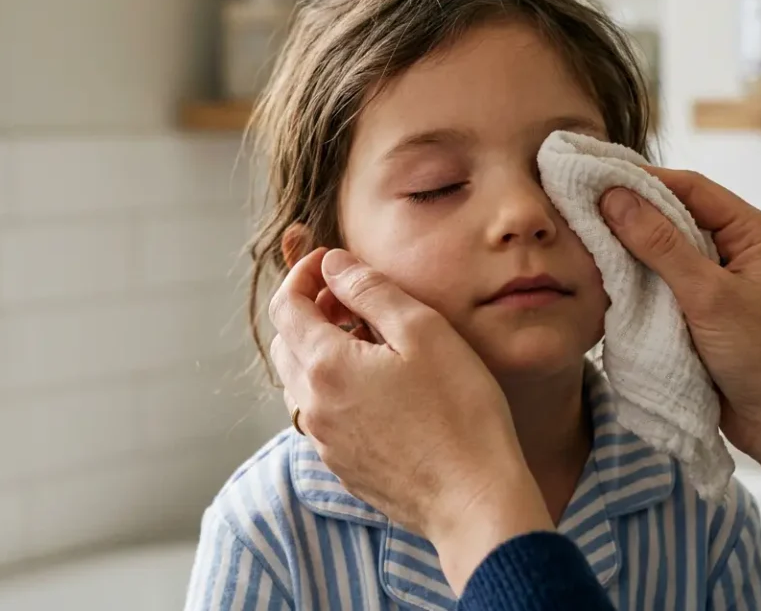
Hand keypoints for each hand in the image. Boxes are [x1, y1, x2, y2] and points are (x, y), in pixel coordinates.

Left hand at [269, 247, 550, 590]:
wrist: (474, 500)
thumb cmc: (459, 412)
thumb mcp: (422, 331)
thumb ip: (370, 290)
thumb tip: (332, 264)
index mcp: (325, 365)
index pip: (286, 305)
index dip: (302, 274)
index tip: (330, 261)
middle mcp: (312, 406)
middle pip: (285, 343)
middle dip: (310, 310)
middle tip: (351, 298)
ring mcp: (325, 441)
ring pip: (300, 382)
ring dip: (321, 351)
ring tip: (369, 341)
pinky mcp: (343, 466)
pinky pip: (322, 415)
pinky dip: (334, 388)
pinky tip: (379, 387)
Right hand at [599, 168, 760, 508]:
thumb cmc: (760, 357)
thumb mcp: (708, 297)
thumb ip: (661, 246)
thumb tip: (615, 197)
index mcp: (755, 232)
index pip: (692, 188)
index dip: (643, 180)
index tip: (596, 178)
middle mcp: (739, 247)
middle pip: (676, 213)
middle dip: (632, 210)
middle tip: (581, 205)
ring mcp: (720, 277)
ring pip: (665, 246)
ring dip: (631, 244)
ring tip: (586, 234)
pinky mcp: (703, 305)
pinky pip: (663, 277)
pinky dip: (637, 274)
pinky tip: (607, 272)